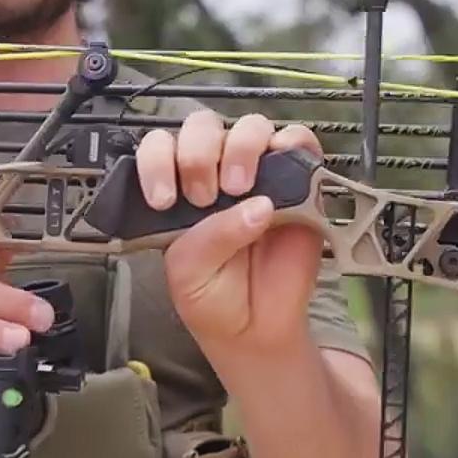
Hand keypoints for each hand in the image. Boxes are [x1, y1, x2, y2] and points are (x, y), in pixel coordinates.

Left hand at [134, 111, 326, 348]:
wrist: (256, 331)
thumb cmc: (214, 299)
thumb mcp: (190, 272)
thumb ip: (209, 236)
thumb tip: (255, 206)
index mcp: (178, 189)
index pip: (160, 148)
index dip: (157, 161)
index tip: (163, 199)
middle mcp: (217, 174)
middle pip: (204, 127)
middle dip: (197, 153)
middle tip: (203, 196)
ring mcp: (260, 175)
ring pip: (250, 126)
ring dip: (241, 148)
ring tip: (240, 188)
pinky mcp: (300, 183)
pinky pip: (299, 141)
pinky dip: (290, 145)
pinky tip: (278, 176)